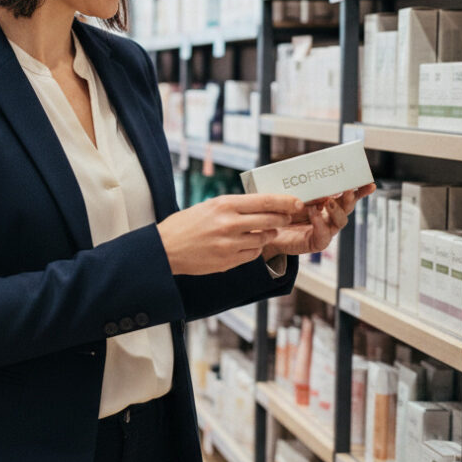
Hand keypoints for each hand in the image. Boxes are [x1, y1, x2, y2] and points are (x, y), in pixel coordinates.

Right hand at [157, 194, 302, 275]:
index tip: (297, 202)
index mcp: (223, 205)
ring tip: (264, 232)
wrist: (165, 250)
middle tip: (286, 218)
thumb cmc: (184, 225)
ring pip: (264, 238)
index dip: (285, 202)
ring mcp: (229, 244)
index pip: (264, 201)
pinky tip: (247, 245)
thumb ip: (232, 206)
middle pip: (271, 220)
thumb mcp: (207, 206)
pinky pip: (253, 253)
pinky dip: (255, 248)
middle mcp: (229, 223)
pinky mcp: (228, 261)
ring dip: (269, 234)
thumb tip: (261, 204)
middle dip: (282, 219)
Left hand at [261, 184, 376, 259]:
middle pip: (347, 208)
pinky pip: (323, 235)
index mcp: (328, 204)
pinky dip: (319, 223)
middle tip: (347, 190)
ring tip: (329, 202)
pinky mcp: (316, 243)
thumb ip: (301, 187)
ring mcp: (326, 231)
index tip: (370, 183)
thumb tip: (306, 171)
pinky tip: (314, 213)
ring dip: (336, 210)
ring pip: (340, 221)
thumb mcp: (291, 195)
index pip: (347, 196)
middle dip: (349, 198)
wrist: (268, 232)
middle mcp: (330, 218)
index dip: (360, 191)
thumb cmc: (281, 211)